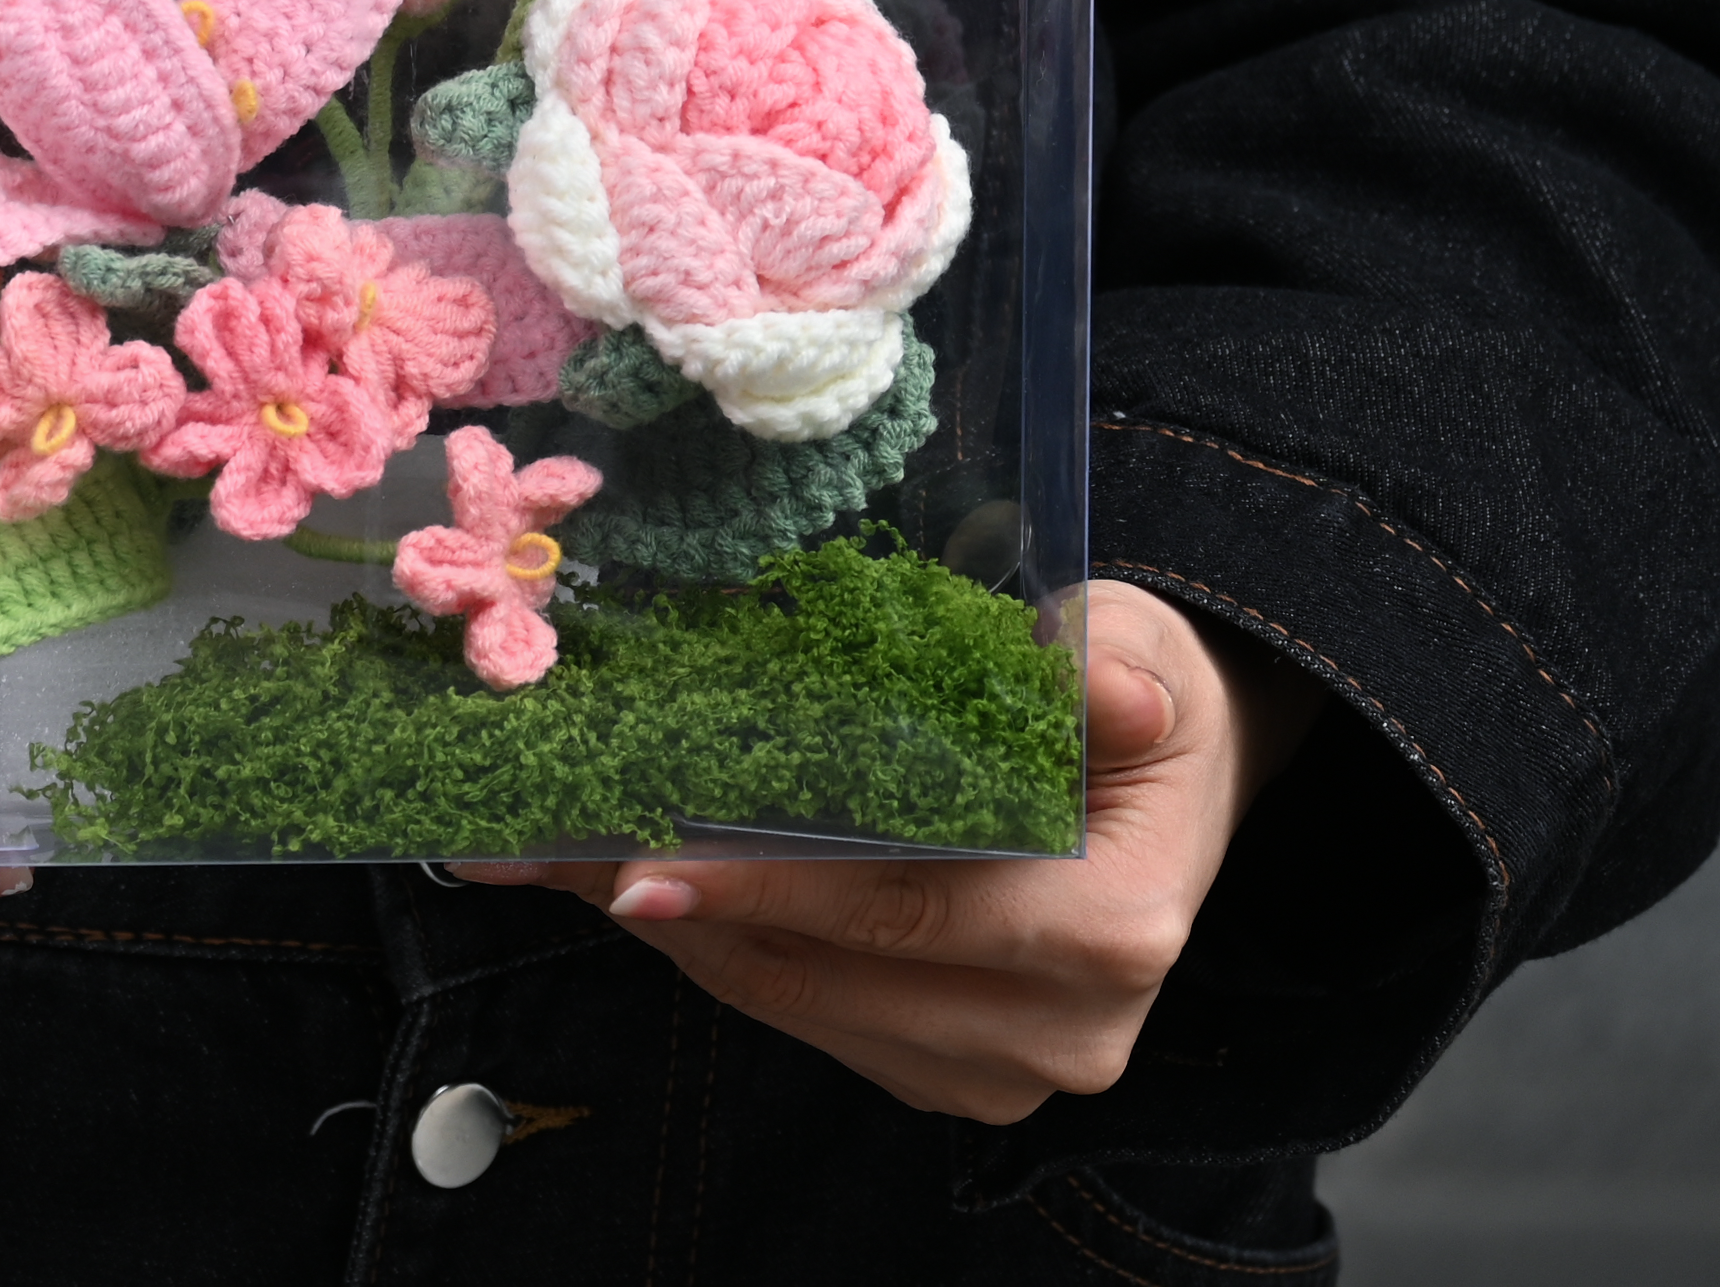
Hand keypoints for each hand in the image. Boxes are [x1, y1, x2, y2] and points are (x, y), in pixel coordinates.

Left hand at [453, 580, 1320, 1121]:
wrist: (1169, 779)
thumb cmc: (1134, 698)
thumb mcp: (1134, 648)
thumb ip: (1105, 663)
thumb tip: (1112, 691)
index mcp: (1112, 929)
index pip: (907, 912)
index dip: (771, 889)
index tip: (644, 866)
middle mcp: (1060, 1031)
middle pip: (825, 973)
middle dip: (679, 905)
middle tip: (549, 841)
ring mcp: (997, 1068)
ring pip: (793, 1002)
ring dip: (677, 931)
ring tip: (564, 853)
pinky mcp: (942, 1071)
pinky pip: (802, 1012)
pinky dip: (719, 947)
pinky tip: (642, 883)